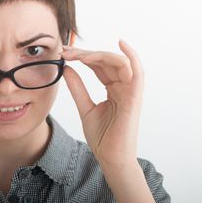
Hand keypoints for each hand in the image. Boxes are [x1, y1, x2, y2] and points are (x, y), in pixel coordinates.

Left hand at [59, 39, 143, 166]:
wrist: (110, 158)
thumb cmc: (102, 137)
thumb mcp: (84, 107)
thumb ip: (77, 87)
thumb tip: (66, 68)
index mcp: (113, 89)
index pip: (98, 65)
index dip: (82, 56)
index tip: (63, 53)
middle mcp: (123, 87)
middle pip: (106, 61)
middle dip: (85, 53)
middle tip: (66, 51)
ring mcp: (130, 91)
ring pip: (118, 62)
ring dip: (97, 55)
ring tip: (77, 54)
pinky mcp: (134, 97)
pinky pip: (137, 72)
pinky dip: (132, 56)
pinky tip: (121, 43)